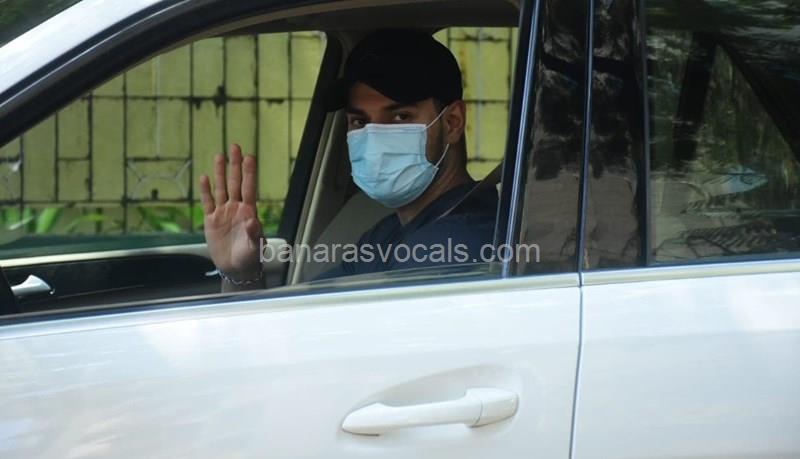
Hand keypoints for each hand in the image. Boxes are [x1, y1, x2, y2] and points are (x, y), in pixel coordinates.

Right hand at [199, 144, 262, 279]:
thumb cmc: (250, 258)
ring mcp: (223, 213)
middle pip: (235, 182)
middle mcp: (236, 208)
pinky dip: (205, 191)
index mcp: (249, 212)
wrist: (236, 269)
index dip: (249, 173)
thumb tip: (253, 221)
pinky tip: (204, 178)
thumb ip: (254, 234)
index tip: (250, 157)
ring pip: (221, 188)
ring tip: (219, 155)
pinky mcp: (212, 221)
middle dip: (235, 165)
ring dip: (220, 172)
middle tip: (235, 146)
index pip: (249, 188)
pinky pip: (207, 202)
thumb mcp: (254, 248)